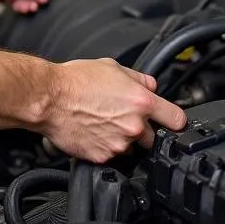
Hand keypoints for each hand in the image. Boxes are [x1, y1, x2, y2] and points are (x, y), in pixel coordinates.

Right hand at [40, 59, 186, 161]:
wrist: (48, 99)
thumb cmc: (75, 81)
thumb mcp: (112, 67)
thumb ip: (138, 78)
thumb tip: (150, 84)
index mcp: (141, 102)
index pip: (176, 119)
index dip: (175, 121)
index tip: (173, 123)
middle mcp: (133, 125)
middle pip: (153, 137)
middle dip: (143, 130)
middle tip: (122, 117)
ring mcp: (118, 144)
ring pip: (130, 147)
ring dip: (122, 138)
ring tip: (102, 122)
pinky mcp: (102, 156)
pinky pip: (110, 155)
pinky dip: (104, 146)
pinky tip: (92, 132)